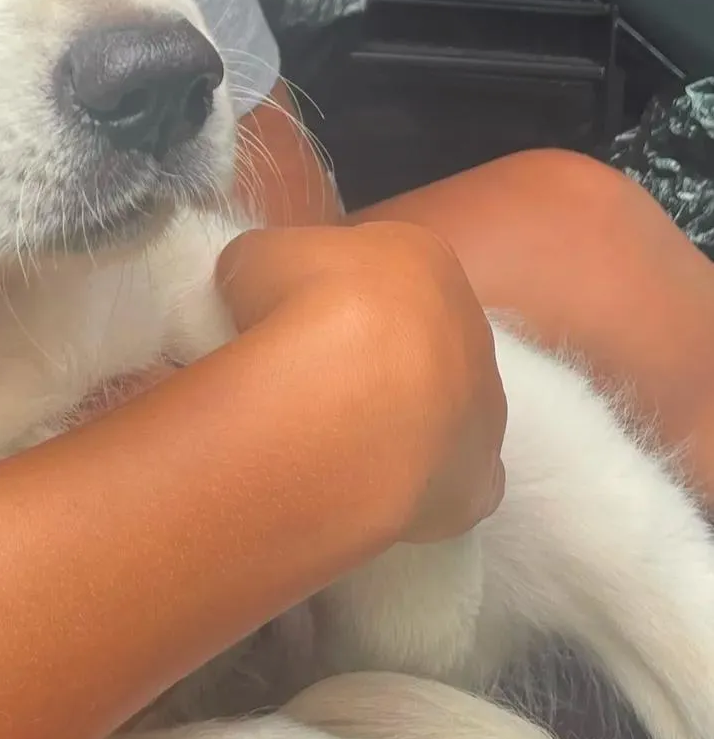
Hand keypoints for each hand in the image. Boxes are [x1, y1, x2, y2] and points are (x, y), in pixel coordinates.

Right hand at [216, 222, 506, 545]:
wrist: (337, 397)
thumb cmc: (298, 305)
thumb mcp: (256, 254)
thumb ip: (272, 264)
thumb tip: (261, 285)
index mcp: (423, 258)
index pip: (383, 266)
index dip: (332, 289)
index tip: (292, 313)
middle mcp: (469, 327)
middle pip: (419, 337)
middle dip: (373, 353)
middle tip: (312, 376)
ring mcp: (482, 407)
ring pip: (441, 408)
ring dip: (397, 417)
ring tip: (330, 436)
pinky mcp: (477, 480)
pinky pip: (454, 479)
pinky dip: (418, 481)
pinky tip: (371, 484)